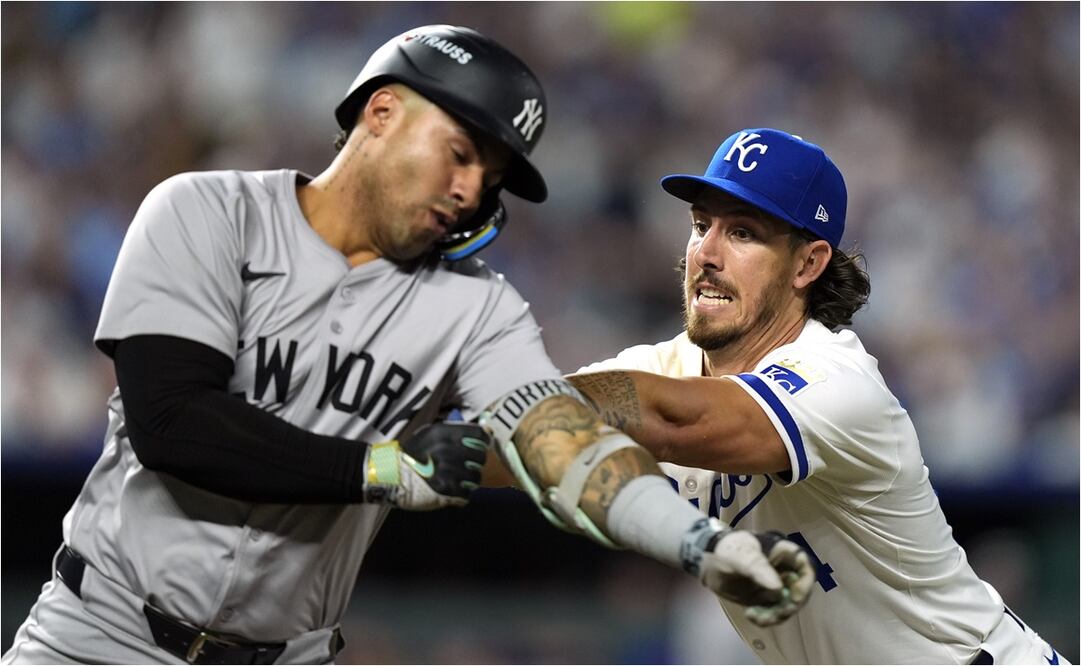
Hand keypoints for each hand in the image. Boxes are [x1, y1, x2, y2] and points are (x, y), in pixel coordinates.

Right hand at [362, 422, 489, 509]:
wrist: (390, 474)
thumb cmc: (413, 453)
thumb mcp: (429, 434)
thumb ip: (454, 432)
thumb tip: (483, 432)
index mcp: (443, 433)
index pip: (478, 434)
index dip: (484, 440)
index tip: (483, 445)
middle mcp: (446, 450)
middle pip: (480, 457)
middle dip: (476, 463)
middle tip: (468, 466)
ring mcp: (446, 471)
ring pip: (476, 477)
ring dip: (470, 480)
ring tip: (458, 479)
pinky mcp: (444, 490)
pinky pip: (467, 493)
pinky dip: (463, 494)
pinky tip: (453, 490)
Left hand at [700, 529, 814, 626]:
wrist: (707, 561)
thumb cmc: (726, 550)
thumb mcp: (740, 555)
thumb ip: (758, 568)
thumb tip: (777, 589)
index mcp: (782, 553)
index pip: (805, 567)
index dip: (805, 584)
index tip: (794, 598)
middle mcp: (783, 571)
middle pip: (800, 591)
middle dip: (789, 606)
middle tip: (775, 614)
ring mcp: (775, 586)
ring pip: (788, 606)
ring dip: (776, 616)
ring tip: (756, 617)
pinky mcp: (766, 599)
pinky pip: (774, 613)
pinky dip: (766, 619)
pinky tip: (750, 616)